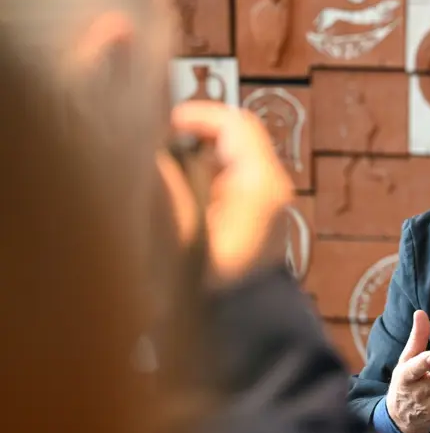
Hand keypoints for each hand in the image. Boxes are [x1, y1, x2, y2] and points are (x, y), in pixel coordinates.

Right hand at [164, 101, 292, 282]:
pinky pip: (230, 172)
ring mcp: (268, 195)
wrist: (249, 318)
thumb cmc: (222, 285)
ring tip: (166, 166)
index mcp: (261, 183)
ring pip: (230, 151)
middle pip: (233, 133)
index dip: (197, 115)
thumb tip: (155, 157)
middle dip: (195, 133)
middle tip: (159, 143)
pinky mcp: (259, 207)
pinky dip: (205, 170)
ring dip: (198, 152)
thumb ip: (171, 191)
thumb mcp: (188, 237)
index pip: (234, 123)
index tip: (163, 123)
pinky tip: (182, 189)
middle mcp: (271, 183)